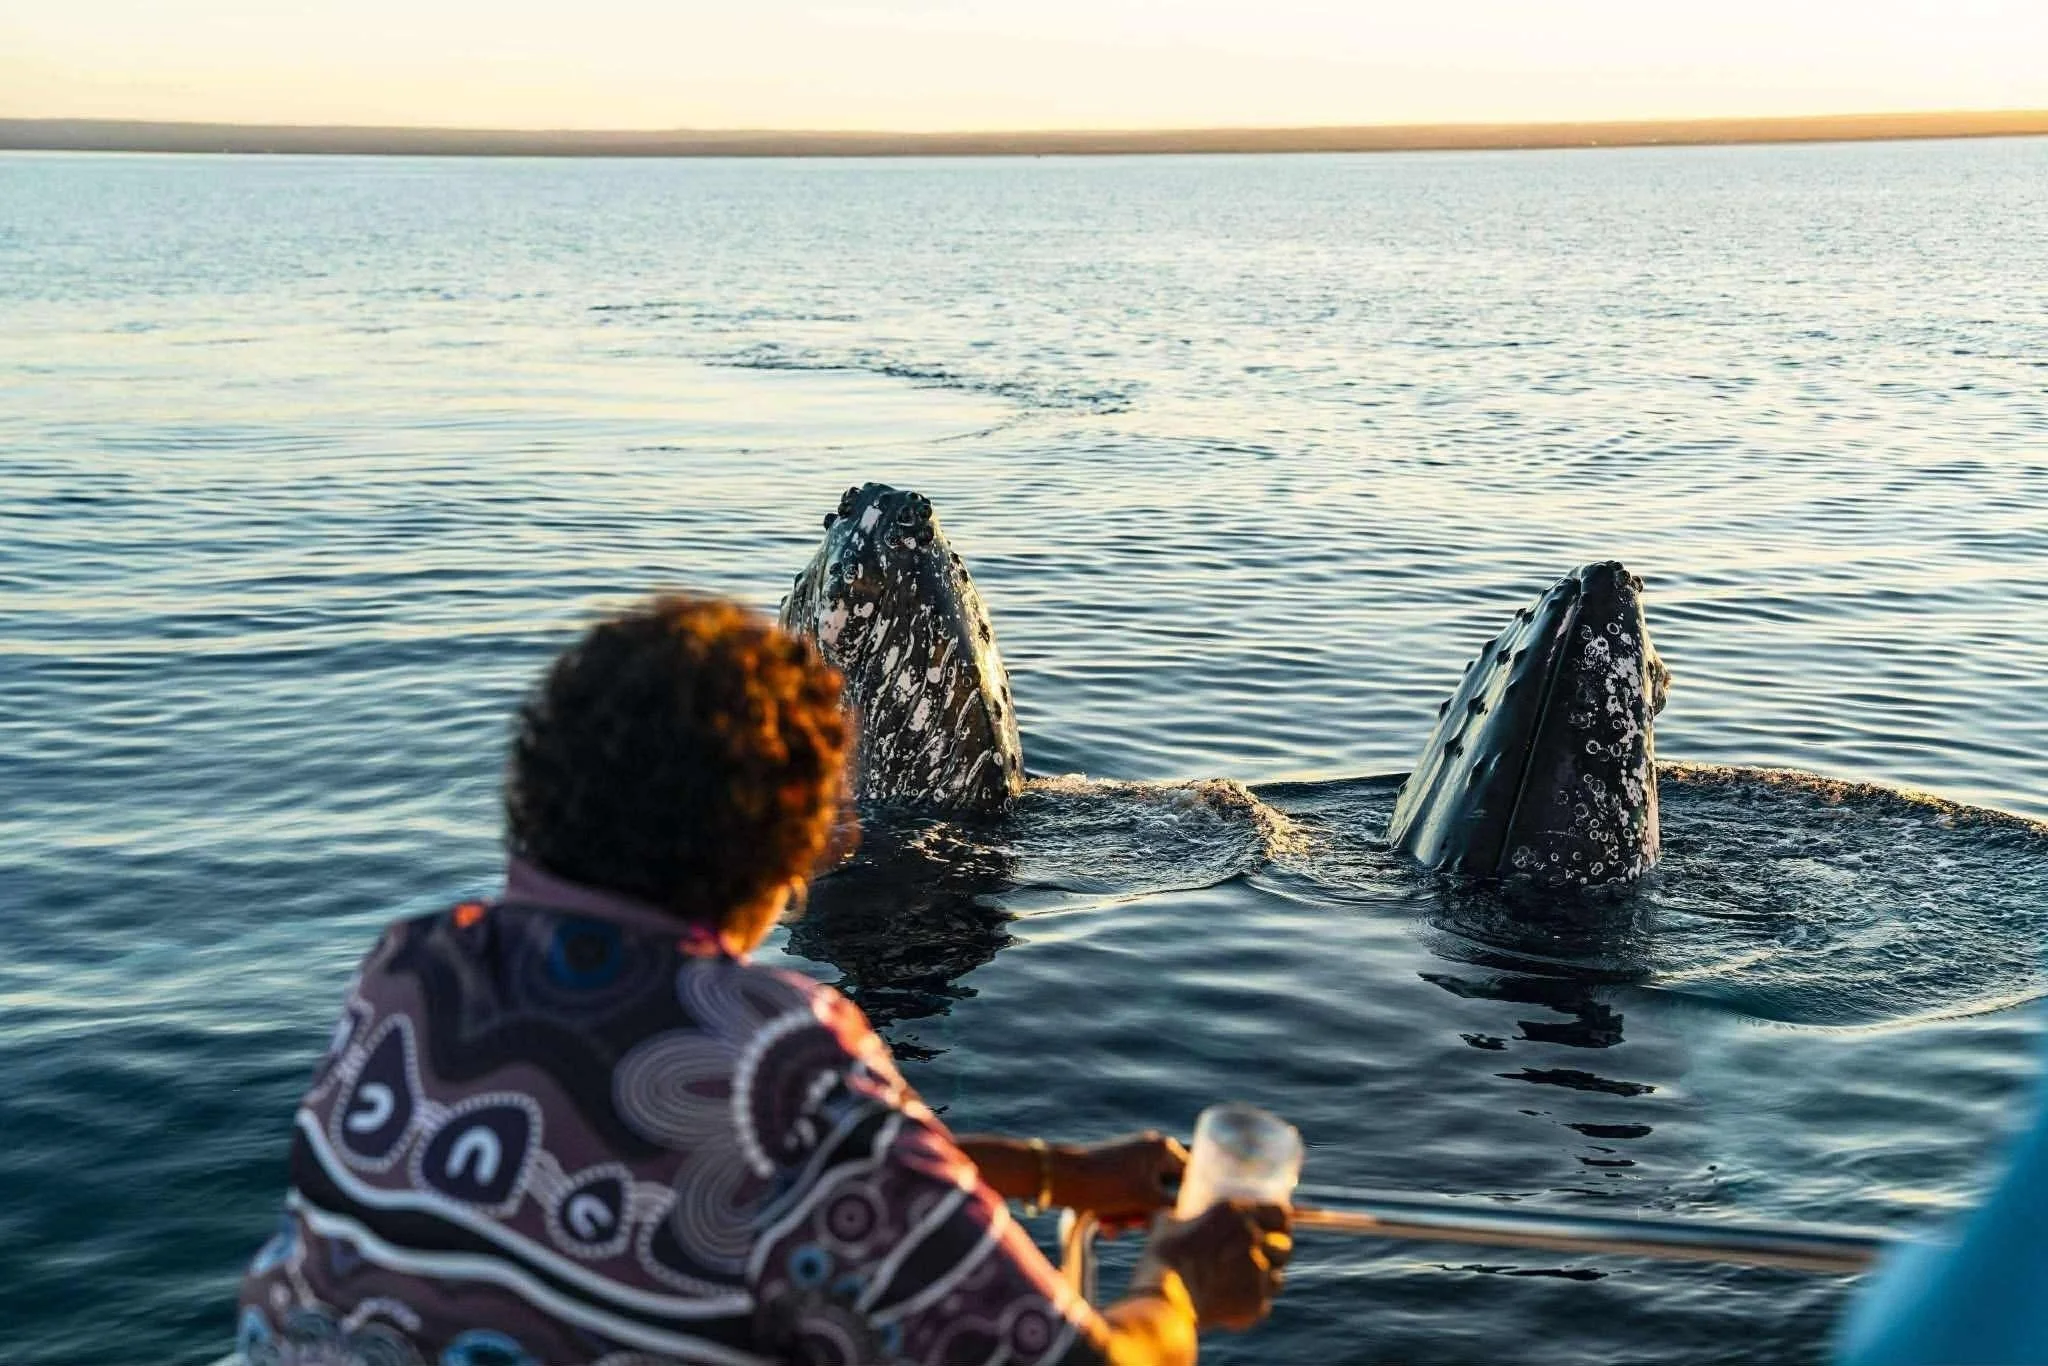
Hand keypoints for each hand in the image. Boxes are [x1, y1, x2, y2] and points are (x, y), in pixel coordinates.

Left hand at [1054, 1131, 1186, 1226]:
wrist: (1060, 1179)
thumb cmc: (1108, 1184)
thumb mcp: (1147, 1199)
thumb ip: (1176, 1207)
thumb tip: (1196, 1216)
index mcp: (1163, 1149)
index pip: (1192, 1179)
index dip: (1186, 1203)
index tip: (1179, 1223)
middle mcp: (1149, 1151)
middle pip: (1165, 1193)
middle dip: (1149, 1215)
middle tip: (1136, 1225)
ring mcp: (1129, 1162)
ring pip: (1142, 1201)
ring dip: (1130, 1219)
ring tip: (1113, 1225)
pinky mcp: (1112, 1174)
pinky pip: (1124, 1199)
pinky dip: (1117, 1214)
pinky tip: (1104, 1225)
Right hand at [1136, 1199, 1291, 1331]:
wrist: (1166, 1297)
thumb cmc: (1164, 1256)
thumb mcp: (1168, 1223)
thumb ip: (1182, 1217)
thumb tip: (1177, 1218)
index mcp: (1236, 1212)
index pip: (1280, 1212)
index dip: (1281, 1222)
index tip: (1277, 1228)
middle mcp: (1253, 1238)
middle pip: (1285, 1246)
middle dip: (1276, 1253)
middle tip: (1259, 1258)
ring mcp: (1258, 1271)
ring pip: (1276, 1278)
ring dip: (1263, 1281)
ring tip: (1242, 1285)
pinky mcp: (1257, 1301)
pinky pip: (1262, 1304)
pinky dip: (1249, 1305)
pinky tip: (1230, 1304)